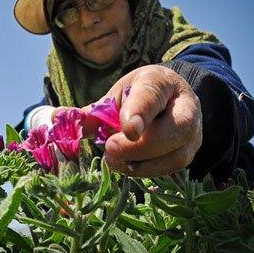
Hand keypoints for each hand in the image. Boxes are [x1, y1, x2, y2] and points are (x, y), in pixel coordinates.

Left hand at [86, 65, 202, 176]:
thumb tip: (59, 117)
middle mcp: (185, 106)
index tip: (128, 130)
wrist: (165, 100)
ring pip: (176, 155)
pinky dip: (146, 170)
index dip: (140, 112)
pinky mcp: (188, 153)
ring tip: (113, 159)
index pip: (152, 94)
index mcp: (160, 81)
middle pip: (176, 129)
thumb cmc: (135, 96)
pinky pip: (171, 168)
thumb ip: (94, 111)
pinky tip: (126, 165)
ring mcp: (194, 132)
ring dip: (141, 164)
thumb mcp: (116, 95)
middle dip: (141, 147)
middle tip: (110, 148)